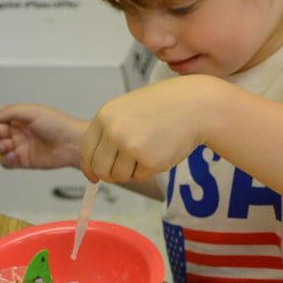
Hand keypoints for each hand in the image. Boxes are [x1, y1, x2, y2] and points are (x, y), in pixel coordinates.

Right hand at [0, 103, 87, 169]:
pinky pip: (6, 162)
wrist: (72, 144)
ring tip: (7, 146)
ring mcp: (20, 146)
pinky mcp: (23, 161)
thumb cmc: (57, 124)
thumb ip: (9, 112)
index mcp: (19, 117)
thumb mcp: (31, 112)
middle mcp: (18, 131)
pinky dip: (5, 160)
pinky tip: (12, 156)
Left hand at [80, 76, 211, 181]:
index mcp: (105, 116)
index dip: (89, 167)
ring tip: (149, 150)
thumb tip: (95, 168)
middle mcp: (114, 131)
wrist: (195, 106)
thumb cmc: (164, 107)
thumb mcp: (128, 110)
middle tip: (125, 169)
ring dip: (132, 171)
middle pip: (100, 168)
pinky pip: (140, 176)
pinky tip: (161, 150)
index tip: (93, 176)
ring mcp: (131, 147)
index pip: (87, 150)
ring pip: (120, 176)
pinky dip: (149, 170)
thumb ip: (110, 132)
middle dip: (110, 174)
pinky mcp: (149, 161)